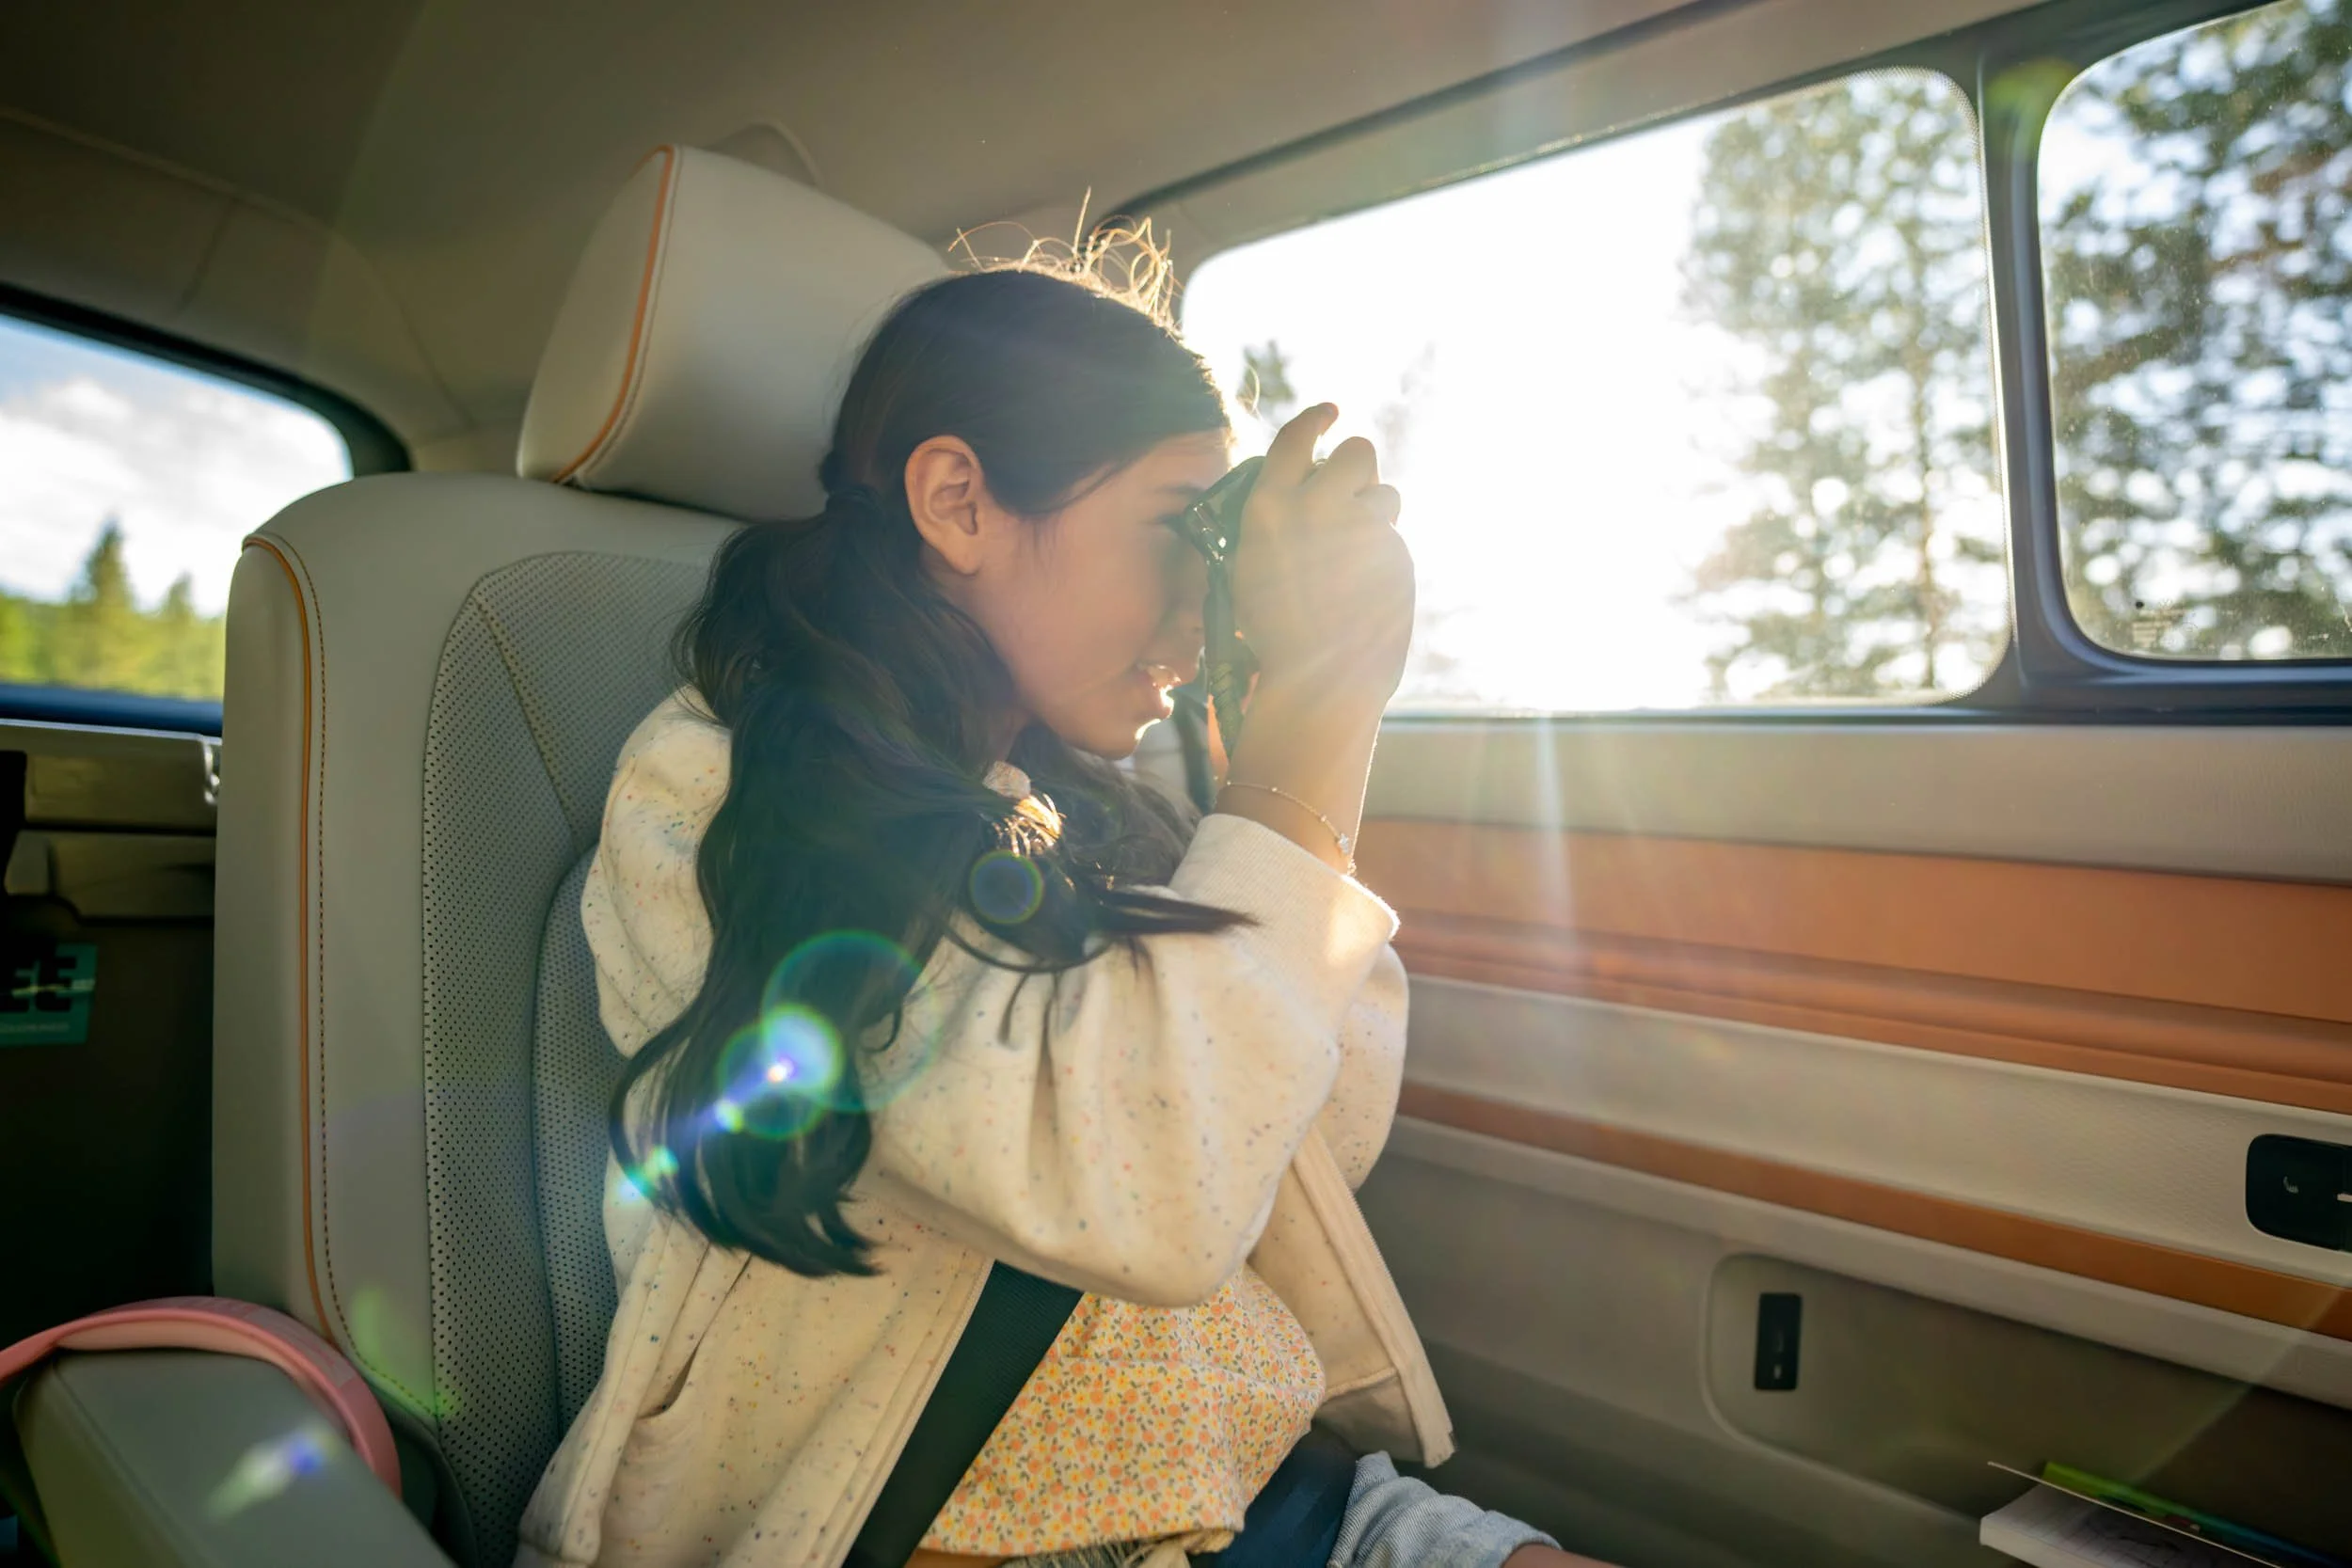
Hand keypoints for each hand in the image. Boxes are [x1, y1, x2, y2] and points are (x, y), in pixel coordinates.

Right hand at [1230, 404, 1413, 705]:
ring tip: (1354, 558)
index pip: (1297, 438)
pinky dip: (1383, 558)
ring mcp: (1362, 529)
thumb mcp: (1250, 568)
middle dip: (1359, 468)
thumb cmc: (1273, 636)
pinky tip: (1364, 592)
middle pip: (1358, 452)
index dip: (1317, 419)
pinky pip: (1395, 540)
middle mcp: (1317, 508)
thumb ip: (1277, 519)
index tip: (1331, 412)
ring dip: (1376, 514)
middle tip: (1351, 496)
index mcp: (1270, 508)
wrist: (1318, 683)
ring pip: (1386, 495)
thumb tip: (1308, 488)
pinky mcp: (1396, 554)